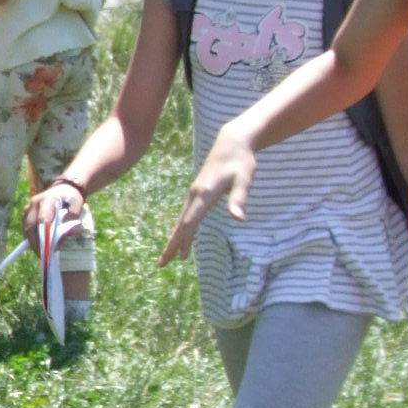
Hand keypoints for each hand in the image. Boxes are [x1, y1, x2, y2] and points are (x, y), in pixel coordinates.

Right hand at [22, 178, 81, 248]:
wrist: (63, 188)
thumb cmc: (71, 199)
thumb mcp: (76, 208)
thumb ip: (72, 222)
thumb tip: (66, 237)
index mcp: (48, 199)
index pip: (43, 219)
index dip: (45, 235)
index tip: (49, 248)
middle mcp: (35, 203)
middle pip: (31, 225)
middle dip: (36, 242)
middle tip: (43, 256)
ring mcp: (29, 208)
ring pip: (27, 228)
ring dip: (32, 241)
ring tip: (41, 253)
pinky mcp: (26, 213)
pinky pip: (26, 228)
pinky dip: (31, 238)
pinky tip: (38, 246)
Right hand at [160, 132, 254, 265]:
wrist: (232, 143)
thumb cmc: (241, 161)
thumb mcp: (245, 179)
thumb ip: (239, 199)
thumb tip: (238, 219)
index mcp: (205, 193)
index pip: (191, 221)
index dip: (185, 240)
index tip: (179, 257)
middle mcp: (195, 194)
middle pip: (180, 224)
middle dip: (171, 245)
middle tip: (162, 264)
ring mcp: (195, 194)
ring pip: (181, 220)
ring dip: (174, 239)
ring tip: (167, 257)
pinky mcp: (198, 193)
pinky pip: (185, 215)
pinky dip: (180, 229)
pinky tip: (179, 237)